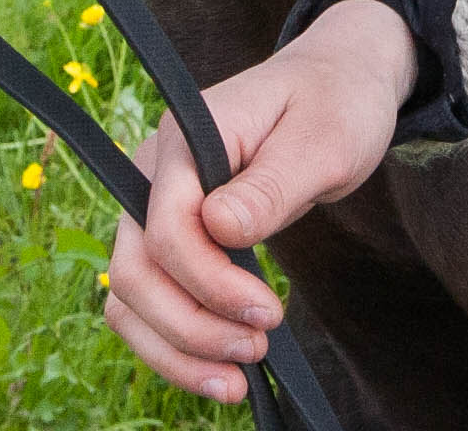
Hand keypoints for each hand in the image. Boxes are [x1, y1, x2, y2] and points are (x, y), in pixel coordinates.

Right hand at [102, 0, 418, 402]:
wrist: (337, 87)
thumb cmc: (335, 105)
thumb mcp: (324, 141)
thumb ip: (271, 187)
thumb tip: (219, 229)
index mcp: (187, 134)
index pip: (168, 227)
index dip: (210, 283)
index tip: (267, 314)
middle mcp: (153, 169)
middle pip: (135, 269)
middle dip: (189, 326)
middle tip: (255, 350)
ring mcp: (153, 203)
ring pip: (129, 294)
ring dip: (174, 346)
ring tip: (235, 381)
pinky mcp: (168, 234)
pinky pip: (148, 298)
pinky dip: (173, 341)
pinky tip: (216, 370)